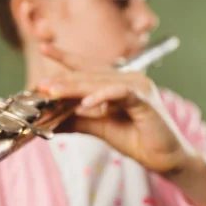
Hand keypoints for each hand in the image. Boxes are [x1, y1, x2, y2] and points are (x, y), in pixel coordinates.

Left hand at [37, 42, 195, 175]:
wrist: (165, 158)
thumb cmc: (136, 139)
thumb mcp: (98, 127)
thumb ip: (75, 119)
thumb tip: (49, 119)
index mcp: (117, 82)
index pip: (87, 66)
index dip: (65, 57)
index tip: (43, 47)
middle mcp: (128, 78)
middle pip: (88, 76)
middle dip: (62, 80)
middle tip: (40, 85)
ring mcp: (138, 87)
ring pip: (100, 83)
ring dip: (74, 87)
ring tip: (53, 92)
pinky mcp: (145, 101)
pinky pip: (120, 94)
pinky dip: (102, 97)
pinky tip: (85, 103)